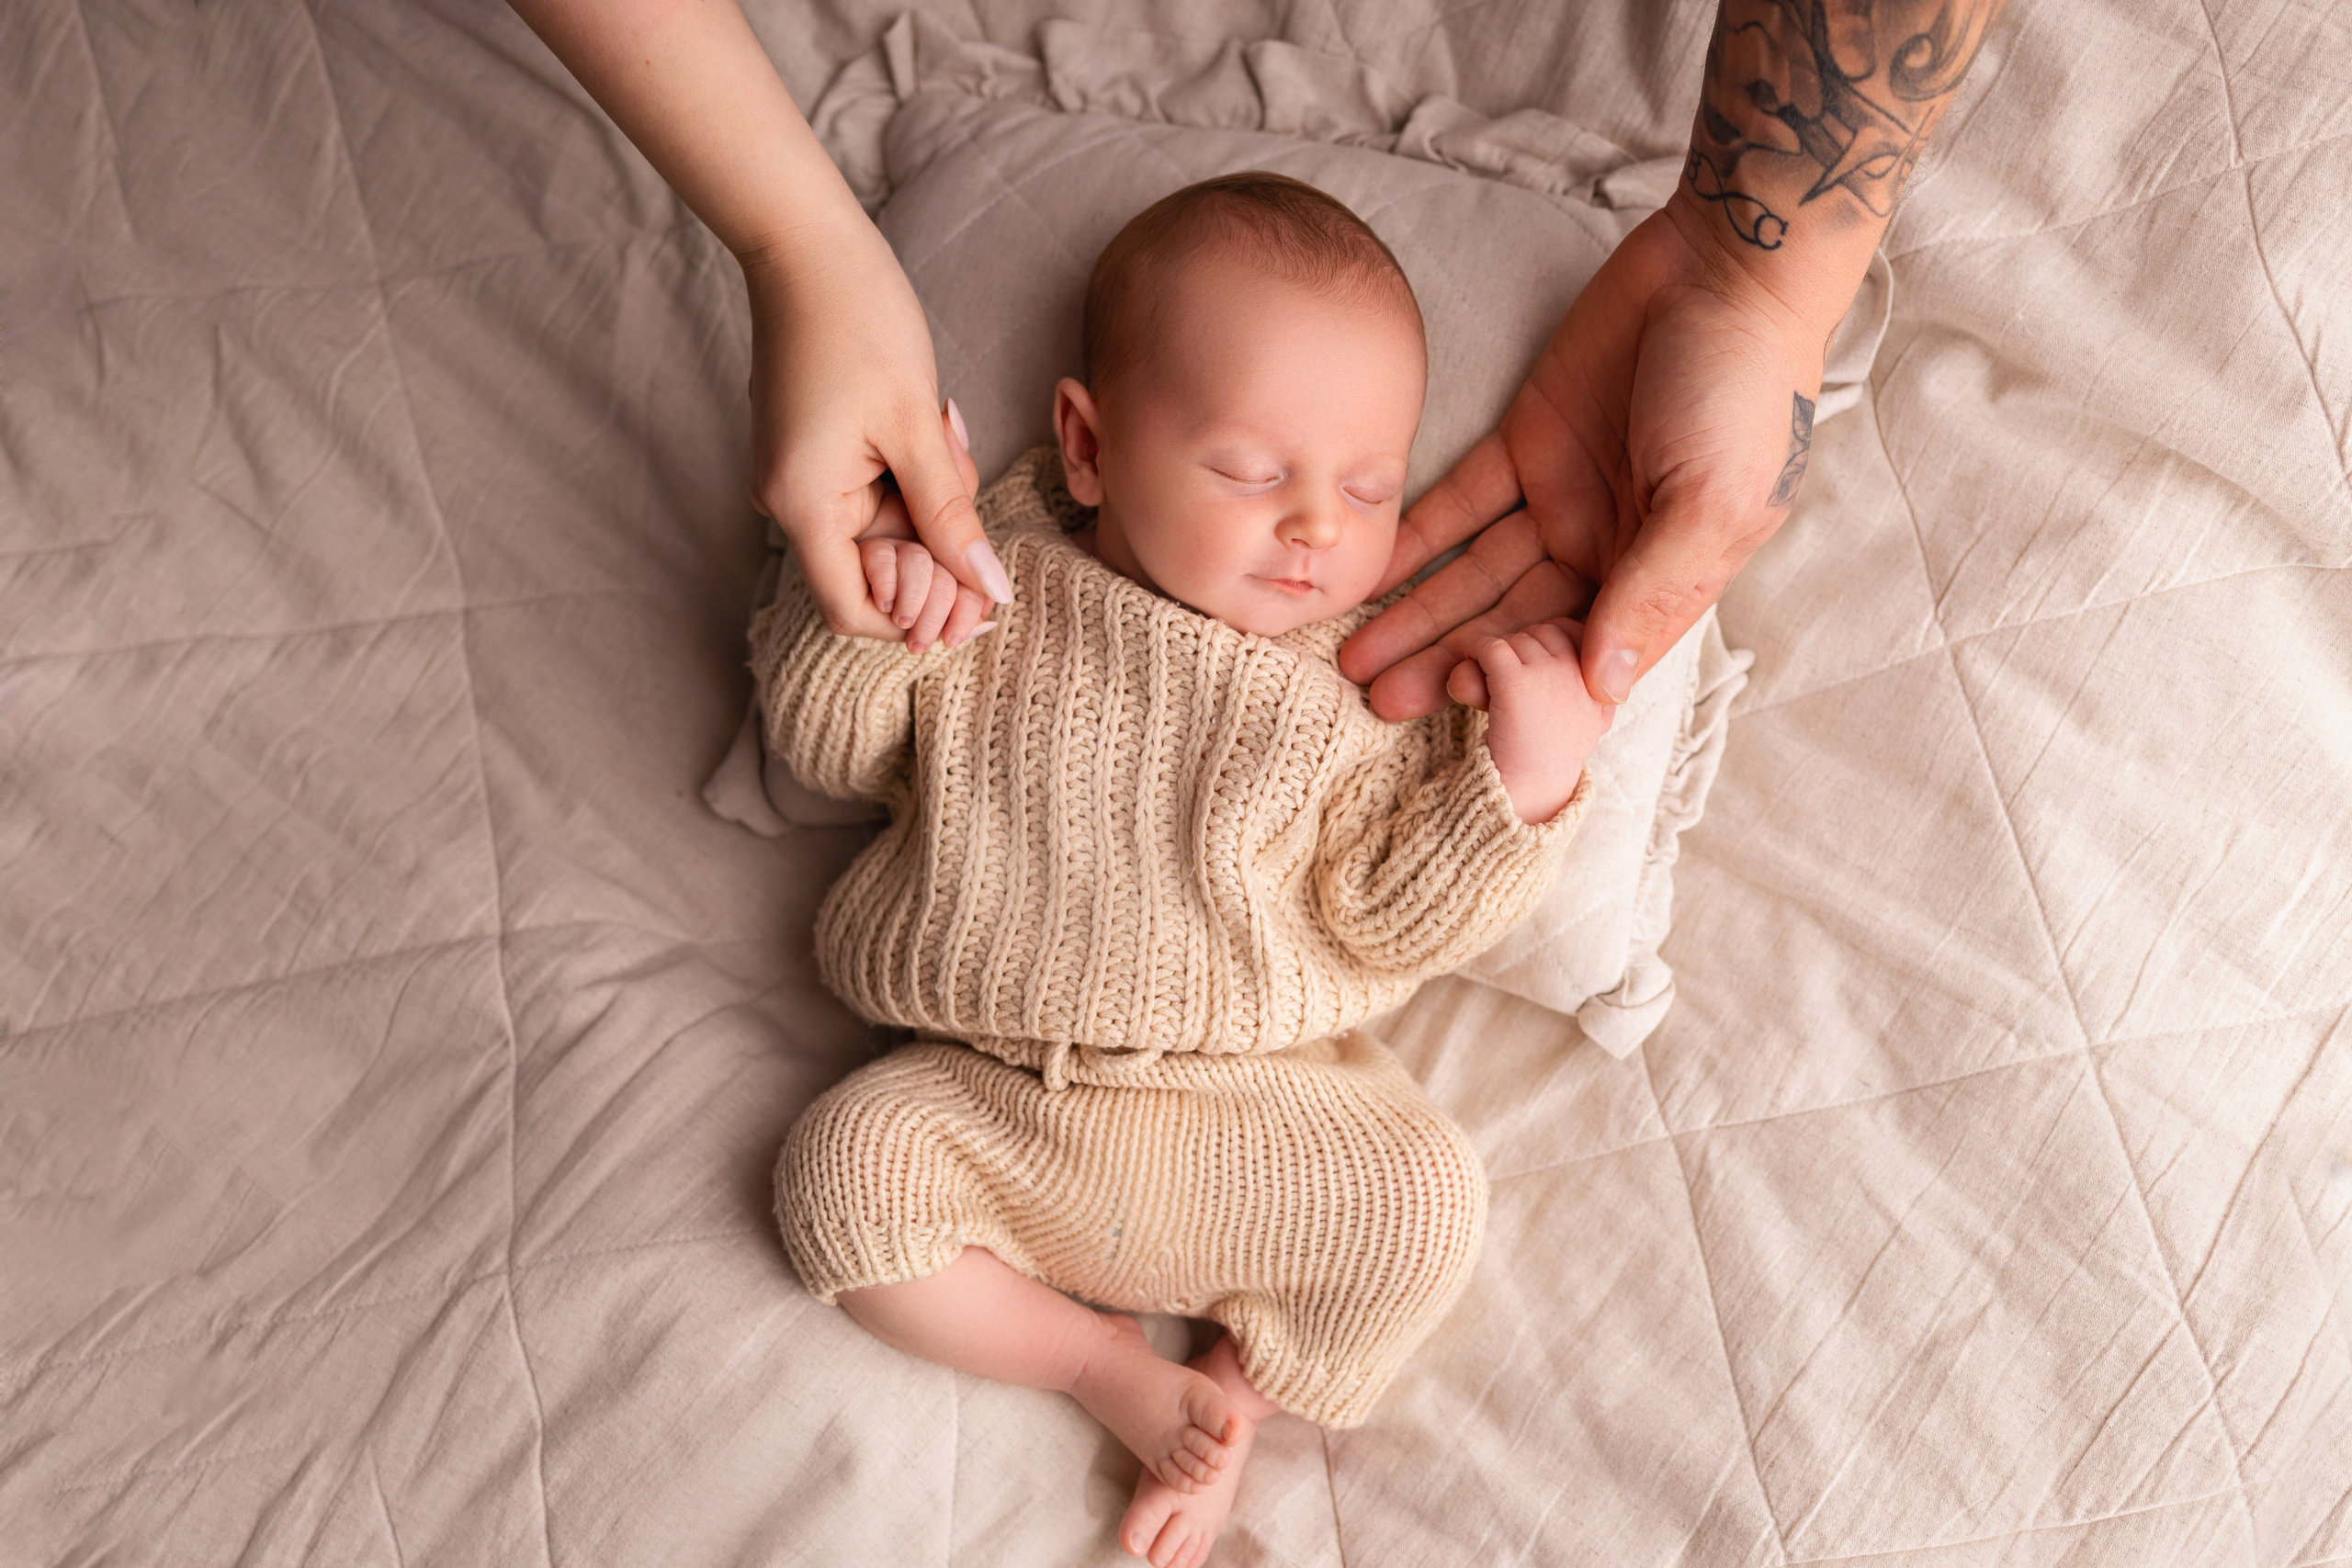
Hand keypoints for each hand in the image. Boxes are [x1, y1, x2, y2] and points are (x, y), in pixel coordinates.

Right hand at [745, 231, 1014, 638]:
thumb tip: (990, 590)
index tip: (976, 593)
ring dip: (934, 495)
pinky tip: (932, 419)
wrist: (806, 244)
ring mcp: (800, 477)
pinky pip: (877, 491)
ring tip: (944, 423)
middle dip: (938, 538)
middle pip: (881, 568)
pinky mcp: (815, 452)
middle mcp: (789, 502)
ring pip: (888, 527)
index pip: (856, 611)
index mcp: (802, 506)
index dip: (919, 616)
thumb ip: (951, 516)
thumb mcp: (918, 427)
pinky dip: (916, 471)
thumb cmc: (858, 320)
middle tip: (963, 466)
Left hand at [1338, 193, 1831, 717]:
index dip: (1519, 684)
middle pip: (1512, 624)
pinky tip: (1368, 574)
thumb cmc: (1744, 388)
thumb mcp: (1713, 499)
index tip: (1458, 704)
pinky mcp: (1525, 443)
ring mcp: (1561, 499)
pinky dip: (1414, 539)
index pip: (1577, 654)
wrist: (1726, 266)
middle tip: (1377, 699)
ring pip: (1476, 575)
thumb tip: (1603, 684)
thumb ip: (1652, 589)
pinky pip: (1459, 504)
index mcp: (1662, 579)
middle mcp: (1605, 552)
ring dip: (1417, 615)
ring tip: (1354, 657)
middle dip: (1446, 662)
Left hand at [1469, 620, 1614, 824]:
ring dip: (1500, 659)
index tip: (1540, 669)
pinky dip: (1476, 656)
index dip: (1559, 645)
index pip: (1589, 638)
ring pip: (1519, 640)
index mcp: (1609, 688)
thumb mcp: (1584, 724)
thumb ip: (1586, 691)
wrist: (1525, 801)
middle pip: (1550, 633)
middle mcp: (1588, 674)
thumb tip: (1586, 668)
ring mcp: (1554, 675)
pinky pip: (1491, 648)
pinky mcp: (1517, 680)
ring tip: (1493, 688)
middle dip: (1526, 648)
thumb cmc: (1547, 764)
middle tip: (1511, 681)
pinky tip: (1472, 675)